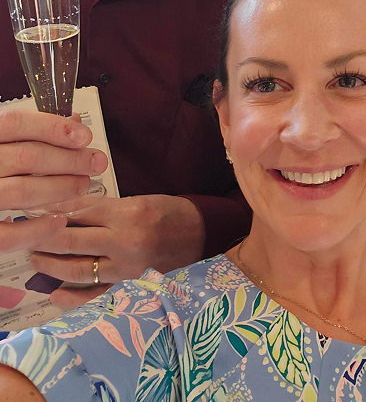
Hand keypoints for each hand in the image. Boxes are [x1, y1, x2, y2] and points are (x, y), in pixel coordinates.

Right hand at [0, 108, 107, 251]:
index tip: (84, 137)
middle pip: (26, 157)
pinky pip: (7, 234)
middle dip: (69, 160)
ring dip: (60, 188)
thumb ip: (31, 133)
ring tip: (82, 186)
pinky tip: (58, 221)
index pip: (16, 124)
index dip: (53, 128)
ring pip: (21, 191)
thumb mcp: (2, 142)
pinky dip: (36, 228)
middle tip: (96, 163)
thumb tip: (73, 123)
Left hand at [30, 194, 204, 309]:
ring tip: (37, 258)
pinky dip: (72, 297)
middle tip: (29, 235)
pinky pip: (95, 296)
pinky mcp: (131, 287)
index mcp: (129, 214)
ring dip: (51, 265)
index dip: (54, 212)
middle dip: (44, 238)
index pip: (79, 213)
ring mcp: (127, 269)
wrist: (204, 236)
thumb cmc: (173, 214)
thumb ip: (106, 209)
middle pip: (70, 242)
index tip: (38, 211)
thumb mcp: (141, 201)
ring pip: (77, 270)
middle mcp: (125, 242)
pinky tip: (56, 293)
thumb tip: (68, 213)